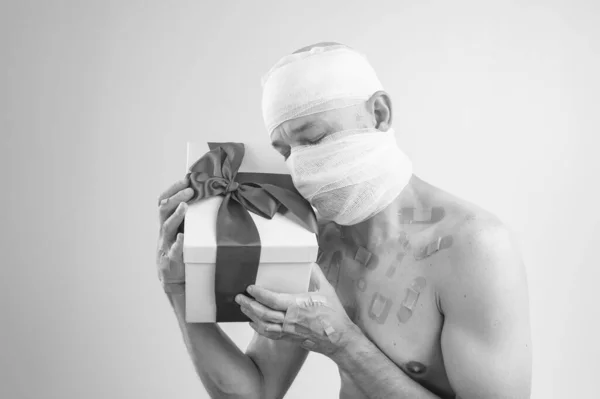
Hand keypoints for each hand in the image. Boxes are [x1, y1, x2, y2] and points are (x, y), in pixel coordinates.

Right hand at [156, 177, 194, 293]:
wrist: (174, 279)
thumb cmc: (181, 251)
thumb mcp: (183, 231)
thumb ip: (190, 218)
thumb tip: (206, 198)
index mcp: (167, 223)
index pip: (164, 201)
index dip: (173, 189)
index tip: (185, 179)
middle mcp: (164, 232)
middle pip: (163, 210)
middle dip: (175, 197)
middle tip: (190, 190)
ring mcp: (166, 245)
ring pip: (167, 227)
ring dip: (176, 216)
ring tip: (184, 206)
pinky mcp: (172, 260)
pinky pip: (174, 250)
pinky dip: (178, 243)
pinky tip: (182, 237)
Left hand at [235, 263, 361, 357]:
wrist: (339, 339)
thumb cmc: (334, 315)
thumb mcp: (327, 290)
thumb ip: (316, 275)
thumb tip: (310, 263)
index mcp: (297, 306)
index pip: (272, 299)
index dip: (259, 294)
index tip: (250, 288)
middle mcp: (290, 319)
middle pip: (263, 313)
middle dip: (249, 305)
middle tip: (239, 298)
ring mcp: (289, 330)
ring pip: (264, 325)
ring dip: (251, 316)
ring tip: (242, 308)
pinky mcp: (290, 338)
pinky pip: (271, 334)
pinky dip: (259, 328)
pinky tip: (253, 323)